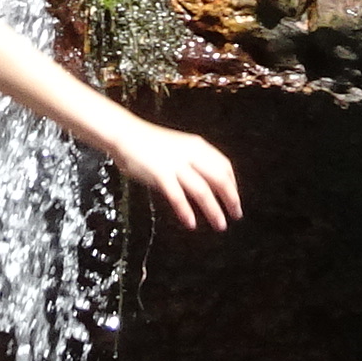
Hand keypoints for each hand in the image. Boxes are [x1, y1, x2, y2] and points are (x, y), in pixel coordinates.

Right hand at [110, 118, 241, 229]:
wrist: (126, 135)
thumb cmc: (150, 144)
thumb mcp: (179, 148)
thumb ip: (194, 162)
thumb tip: (210, 183)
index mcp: (197, 146)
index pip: (224, 166)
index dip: (233, 185)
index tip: (234, 199)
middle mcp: (190, 154)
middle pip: (219, 178)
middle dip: (231, 199)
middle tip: (236, 215)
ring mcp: (175, 164)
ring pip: (202, 190)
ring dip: (213, 210)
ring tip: (220, 225)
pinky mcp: (160, 174)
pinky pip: (177, 196)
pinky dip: (186, 211)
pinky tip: (191, 223)